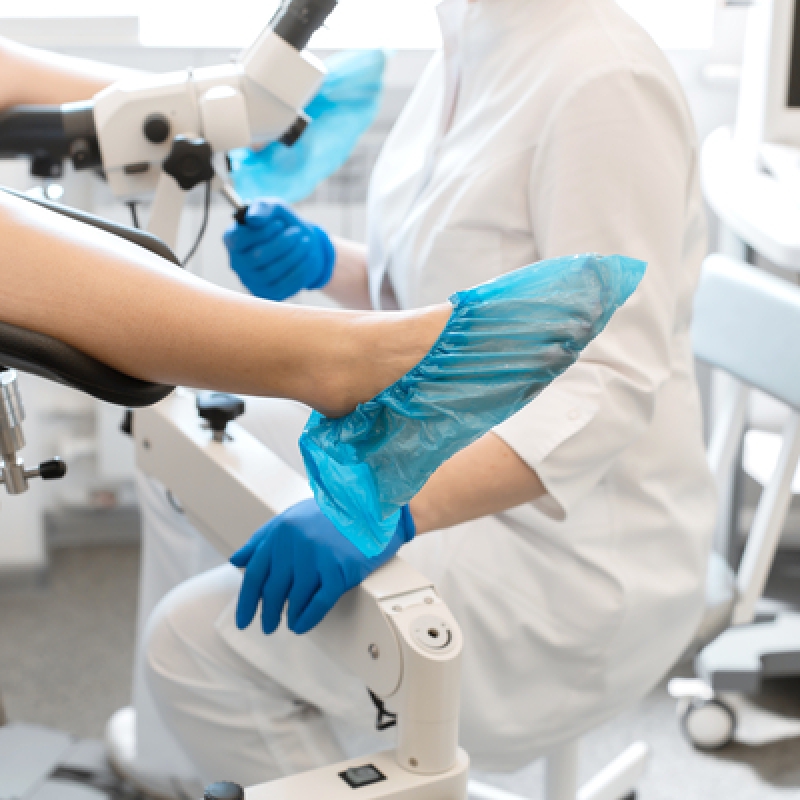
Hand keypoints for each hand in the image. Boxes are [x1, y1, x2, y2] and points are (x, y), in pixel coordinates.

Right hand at [223, 200, 334, 300]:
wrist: (302, 244)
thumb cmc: (283, 225)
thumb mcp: (275, 208)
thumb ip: (263, 207)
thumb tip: (254, 219)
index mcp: (232, 240)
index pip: (239, 240)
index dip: (263, 232)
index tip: (280, 223)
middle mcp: (237, 263)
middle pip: (258, 257)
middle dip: (282, 243)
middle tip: (298, 232)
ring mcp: (252, 281)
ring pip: (272, 272)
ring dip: (294, 255)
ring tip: (306, 242)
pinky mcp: (270, 293)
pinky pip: (285, 285)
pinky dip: (301, 269)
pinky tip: (308, 256)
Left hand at [231, 499, 415, 634]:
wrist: (370, 505)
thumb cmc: (332, 511)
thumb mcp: (292, 517)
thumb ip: (263, 538)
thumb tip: (238, 560)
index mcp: (281, 531)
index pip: (255, 574)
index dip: (246, 601)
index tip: (243, 619)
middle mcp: (296, 544)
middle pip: (273, 589)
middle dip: (268, 613)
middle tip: (267, 626)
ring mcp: (319, 557)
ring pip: (296, 598)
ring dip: (289, 616)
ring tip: (289, 624)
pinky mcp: (340, 569)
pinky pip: (319, 602)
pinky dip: (308, 618)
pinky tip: (302, 625)